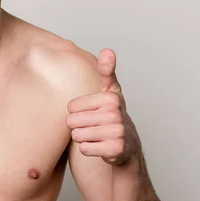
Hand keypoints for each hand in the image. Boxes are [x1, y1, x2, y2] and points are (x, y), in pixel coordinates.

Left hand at [66, 48, 140, 164]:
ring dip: (82, 137)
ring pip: (78, 135)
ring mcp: (117, 132)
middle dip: (77, 126)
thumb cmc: (111, 114)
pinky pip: (85, 149)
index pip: (72, 107)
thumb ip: (107, 70)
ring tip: (96, 135)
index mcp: (111, 97)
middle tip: (92, 126)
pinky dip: (88, 149)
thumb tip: (108, 50)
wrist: (127, 145)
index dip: (76, 111)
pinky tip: (99, 146)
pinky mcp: (116, 150)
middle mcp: (116, 113)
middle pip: (73, 121)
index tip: (91, 111)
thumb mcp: (110, 90)